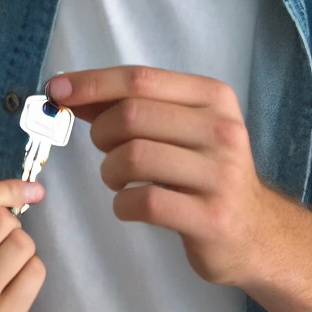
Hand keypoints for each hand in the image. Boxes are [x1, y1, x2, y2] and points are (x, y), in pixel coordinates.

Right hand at [0, 179, 45, 311]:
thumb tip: (34, 190)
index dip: (6, 188)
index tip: (31, 190)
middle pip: (0, 220)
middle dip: (10, 224)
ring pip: (21, 243)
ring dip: (23, 247)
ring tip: (6, 264)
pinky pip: (35, 271)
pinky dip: (32, 269)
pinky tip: (15, 284)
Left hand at [47, 66, 266, 288]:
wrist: (255, 232)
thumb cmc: (205, 171)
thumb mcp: (180, 127)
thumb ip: (132, 106)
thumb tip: (70, 90)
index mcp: (213, 96)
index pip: (140, 79)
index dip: (92, 83)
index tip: (56, 91)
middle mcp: (222, 129)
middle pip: (132, 115)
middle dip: (101, 132)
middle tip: (104, 149)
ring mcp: (220, 174)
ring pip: (134, 156)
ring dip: (109, 170)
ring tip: (116, 179)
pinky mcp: (211, 217)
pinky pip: (144, 201)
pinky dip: (122, 204)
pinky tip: (129, 205)